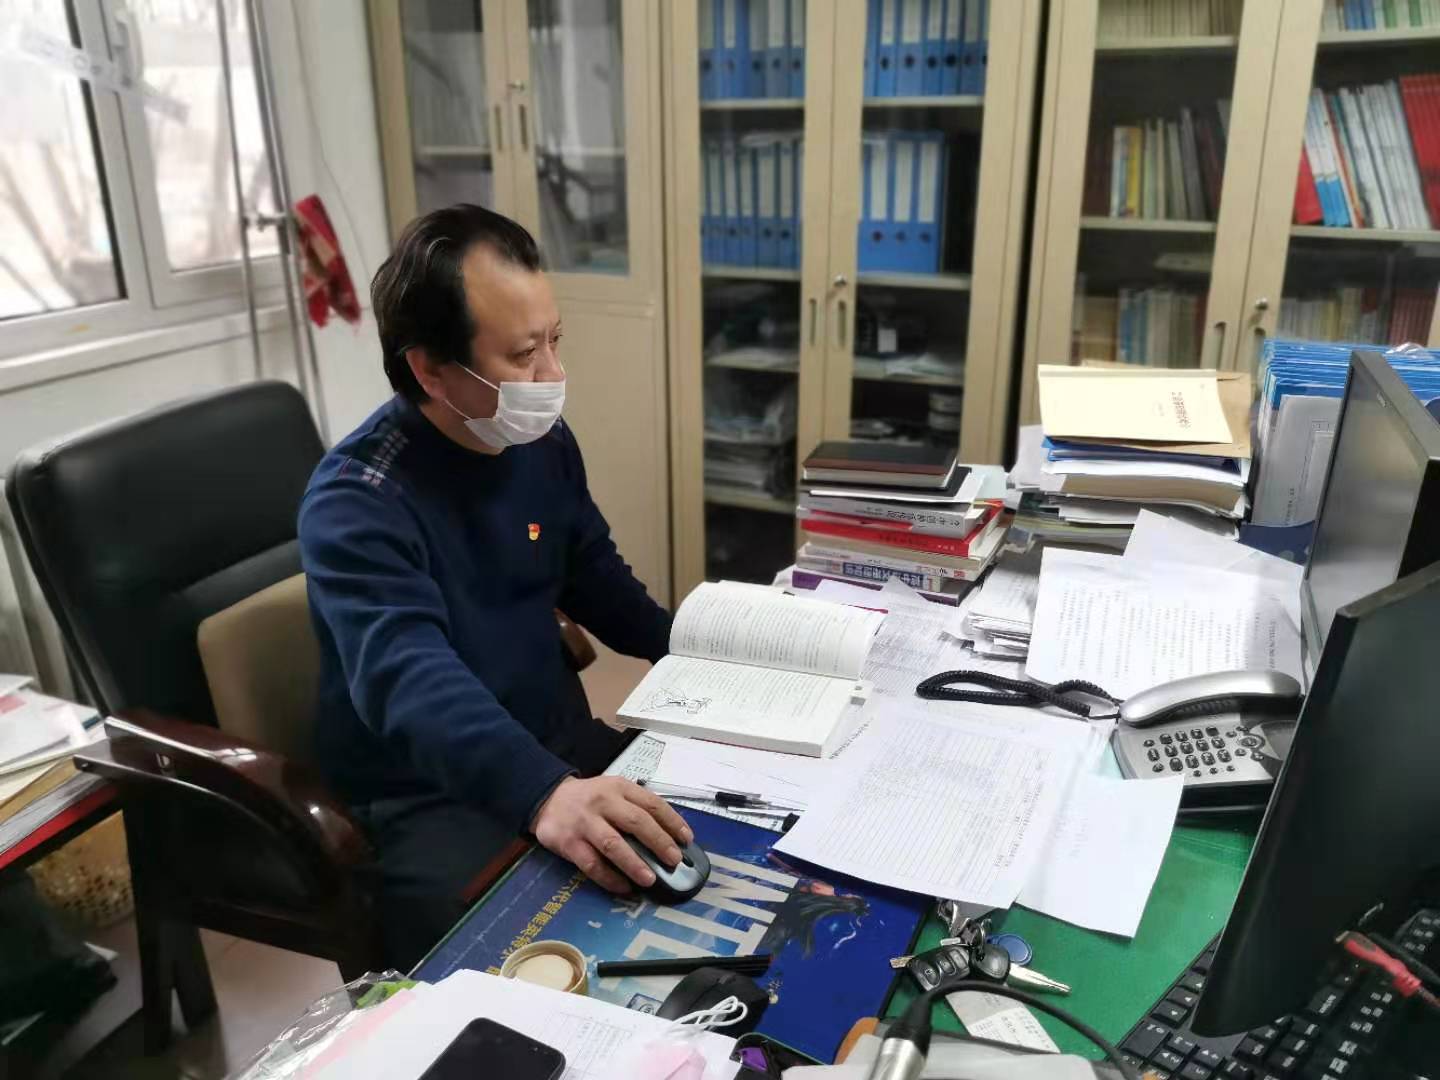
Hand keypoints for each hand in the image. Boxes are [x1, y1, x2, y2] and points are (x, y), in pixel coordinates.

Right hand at [530, 776, 693, 893]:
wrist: (547, 798)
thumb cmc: (589, 798)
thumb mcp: (613, 791)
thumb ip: (636, 808)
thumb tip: (668, 837)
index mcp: (619, 787)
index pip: (652, 803)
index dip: (672, 822)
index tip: (686, 839)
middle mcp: (603, 802)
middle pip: (636, 822)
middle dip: (659, 842)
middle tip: (674, 860)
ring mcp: (585, 822)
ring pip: (613, 844)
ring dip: (634, 863)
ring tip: (650, 879)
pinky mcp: (568, 842)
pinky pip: (592, 864)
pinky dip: (609, 878)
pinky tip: (624, 887)